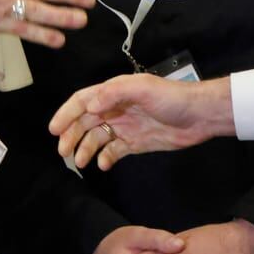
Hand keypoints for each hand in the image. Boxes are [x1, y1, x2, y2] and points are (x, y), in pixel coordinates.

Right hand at [50, 75, 236, 169]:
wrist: (200, 116)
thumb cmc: (172, 98)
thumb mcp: (143, 88)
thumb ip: (114, 93)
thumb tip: (89, 107)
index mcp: (115, 92)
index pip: (83, 101)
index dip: (66, 114)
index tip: (53, 130)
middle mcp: (116, 108)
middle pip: (85, 121)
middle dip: (71, 135)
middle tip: (63, 152)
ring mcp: (125, 126)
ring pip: (96, 138)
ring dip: (85, 149)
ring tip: (81, 162)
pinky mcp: (135, 143)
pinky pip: (113, 151)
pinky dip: (105, 158)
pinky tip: (103, 165)